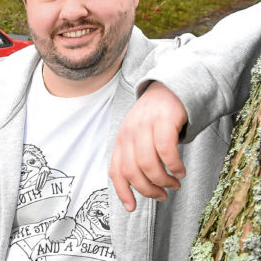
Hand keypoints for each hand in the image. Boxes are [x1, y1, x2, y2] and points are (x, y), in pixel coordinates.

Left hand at [109, 81, 187, 211]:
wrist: (169, 89)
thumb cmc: (155, 120)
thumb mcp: (139, 138)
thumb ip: (136, 158)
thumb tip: (142, 187)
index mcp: (121, 141)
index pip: (115, 171)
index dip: (122, 192)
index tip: (132, 208)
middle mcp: (129, 133)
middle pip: (132, 172)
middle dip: (148, 190)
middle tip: (163, 195)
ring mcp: (144, 126)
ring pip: (148, 164)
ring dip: (163, 180)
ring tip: (174, 183)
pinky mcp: (162, 120)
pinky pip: (165, 149)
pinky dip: (173, 165)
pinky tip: (180, 170)